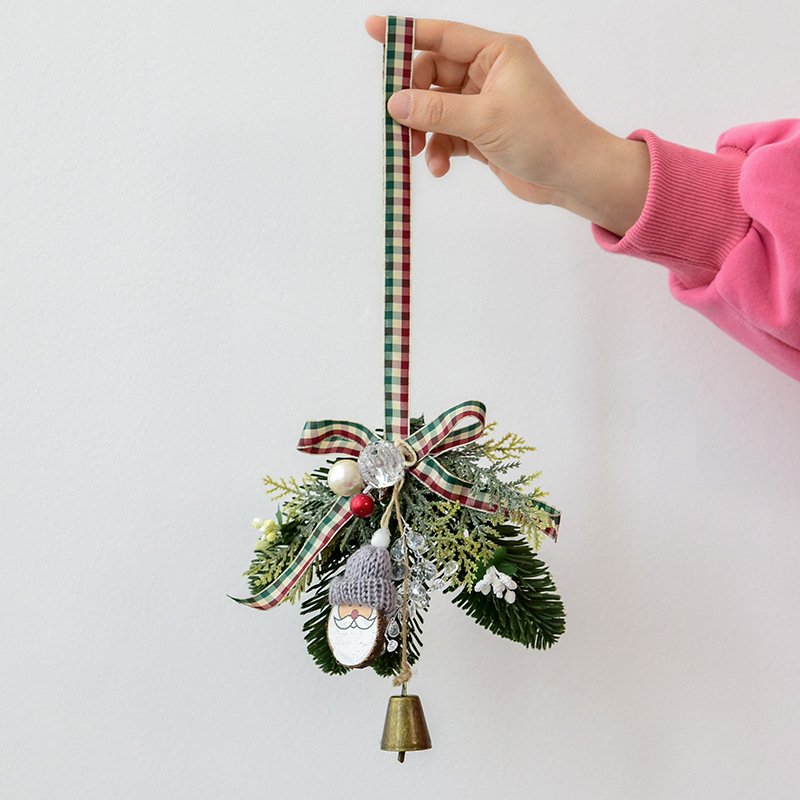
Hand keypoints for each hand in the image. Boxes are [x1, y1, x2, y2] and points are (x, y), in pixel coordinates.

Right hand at [366, 16, 649, 236]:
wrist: (572, 176)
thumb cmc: (544, 136)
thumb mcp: (486, 119)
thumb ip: (437, 112)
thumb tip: (396, 104)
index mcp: (496, 53)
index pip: (442, 36)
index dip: (405, 35)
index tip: (372, 31)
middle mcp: (488, 74)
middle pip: (431, 77)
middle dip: (412, 102)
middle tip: (396, 125)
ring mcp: (483, 105)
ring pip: (435, 111)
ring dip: (422, 133)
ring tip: (415, 153)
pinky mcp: (481, 135)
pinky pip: (445, 137)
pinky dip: (438, 152)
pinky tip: (439, 168)